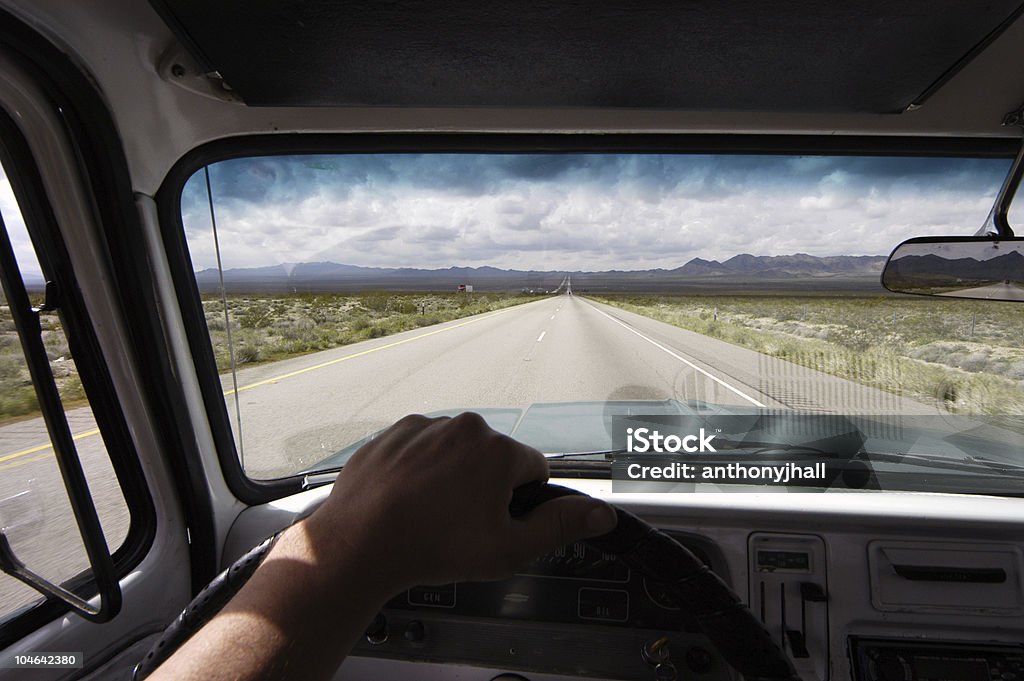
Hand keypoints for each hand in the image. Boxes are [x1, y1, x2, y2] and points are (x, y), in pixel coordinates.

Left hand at [306, 412, 617, 589]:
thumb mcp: (509, 549)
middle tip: (462, 526)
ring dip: (451, 477)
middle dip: (485, 487)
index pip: (533, 469)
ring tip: (430, 516)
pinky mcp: (392, 434)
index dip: (521, 501)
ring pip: (454, 453)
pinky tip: (407, 501)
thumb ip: (560, 526)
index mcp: (497, 449)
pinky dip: (418, 471)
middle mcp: (462, 426)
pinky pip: (419, 449)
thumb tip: (601, 513)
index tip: (497, 523)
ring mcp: (423, 427)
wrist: (359, 543)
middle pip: (492, 458)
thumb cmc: (432, 547)